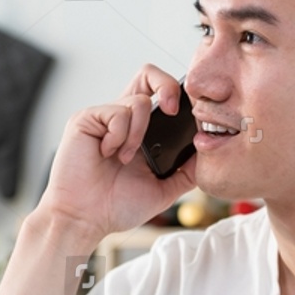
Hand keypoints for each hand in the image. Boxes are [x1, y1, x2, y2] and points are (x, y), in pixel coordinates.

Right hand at [36, 64, 197, 240]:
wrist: (84, 220)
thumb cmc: (114, 207)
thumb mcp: (162, 189)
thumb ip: (186, 172)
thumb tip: (210, 155)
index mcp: (139, 132)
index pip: (161, 94)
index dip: (179, 96)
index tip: (191, 117)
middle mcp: (122, 119)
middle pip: (148, 74)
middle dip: (168, 85)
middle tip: (173, 111)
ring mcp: (103, 117)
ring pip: (138, 101)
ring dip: (138, 134)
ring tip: (124, 159)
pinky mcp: (86, 119)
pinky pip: (117, 113)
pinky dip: (119, 137)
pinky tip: (107, 155)